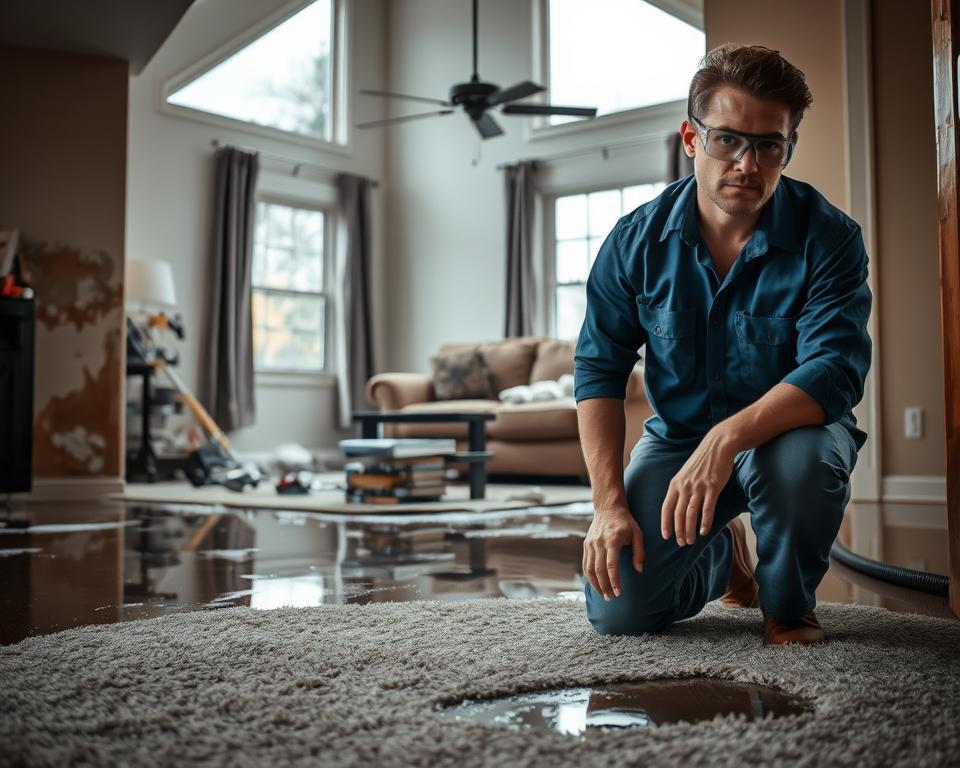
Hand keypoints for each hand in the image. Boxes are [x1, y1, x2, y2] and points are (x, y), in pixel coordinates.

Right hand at [582, 506, 643, 600]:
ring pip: (589, 569)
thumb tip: (639, 570)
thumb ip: (639, 552)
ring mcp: (590, 544)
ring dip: (596, 584)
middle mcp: (599, 543)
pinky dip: (589, 576)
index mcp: (612, 540)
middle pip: (598, 570)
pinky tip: (596, 584)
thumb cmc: (625, 522)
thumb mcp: (637, 534)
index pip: (611, 565)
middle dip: (604, 586)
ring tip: (604, 595)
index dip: (614, 581)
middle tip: (611, 598)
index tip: (618, 593)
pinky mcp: (586, 545)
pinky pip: (585, 564)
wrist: (608, 508)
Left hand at [661, 428, 736, 546]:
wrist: (717, 446)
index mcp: (675, 484)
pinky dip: (705, 521)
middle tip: (681, 543)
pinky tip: (704, 531)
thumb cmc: (702, 461)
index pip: (666, 507)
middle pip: (678, 514)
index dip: (665, 523)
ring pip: (691, 514)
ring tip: (691, 541)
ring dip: (690, 530)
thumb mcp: (685, 474)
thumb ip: (680, 488)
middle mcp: (684, 486)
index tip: (666, 536)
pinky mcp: (713, 487)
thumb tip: (677, 506)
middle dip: (678, 531)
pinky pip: (707, 508)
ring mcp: (698, 487)